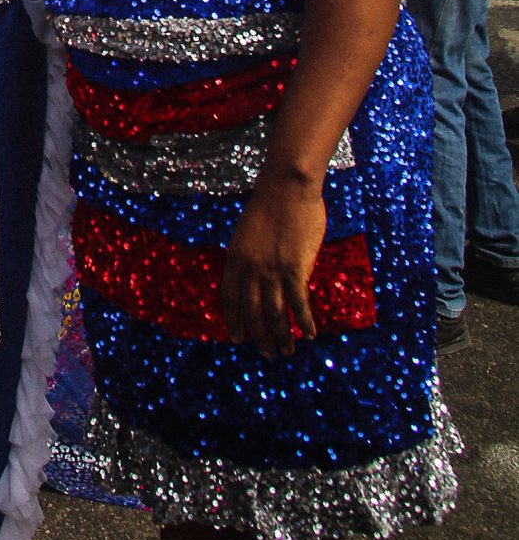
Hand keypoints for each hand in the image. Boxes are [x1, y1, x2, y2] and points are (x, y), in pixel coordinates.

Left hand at [220, 171, 326, 356]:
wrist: (287, 186)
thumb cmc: (271, 204)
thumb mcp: (248, 232)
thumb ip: (249, 257)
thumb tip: (256, 279)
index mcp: (235, 257)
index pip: (230, 298)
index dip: (234, 321)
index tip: (237, 338)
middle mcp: (249, 268)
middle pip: (252, 312)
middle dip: (259, 337)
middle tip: (267, 353)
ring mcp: (271, 270)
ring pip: (275, 314)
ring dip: (281, 336)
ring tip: (287, 351)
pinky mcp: (294, 268)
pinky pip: (298, 303)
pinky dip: (305, 322)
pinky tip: (311, 334)